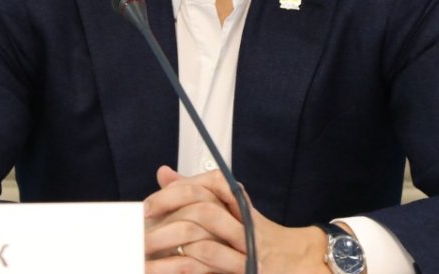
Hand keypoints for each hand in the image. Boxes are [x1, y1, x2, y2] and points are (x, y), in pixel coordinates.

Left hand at [143, 165, 330, 273]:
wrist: (299, 263)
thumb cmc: (257, 238)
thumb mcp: (228, 212)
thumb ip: (196, 193)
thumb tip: (165, 173)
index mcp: (237, 200)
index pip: (204, 185)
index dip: (172, 193)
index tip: (146, 208)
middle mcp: (244, 218)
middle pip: (200, 207)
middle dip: (165, 220)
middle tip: (139, 233)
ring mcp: (247, 244)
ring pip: (202, 234)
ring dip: (169, 244)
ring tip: (146, 254)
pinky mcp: (248, 267)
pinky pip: (210, 259)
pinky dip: (185, 263)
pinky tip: (170, 265)